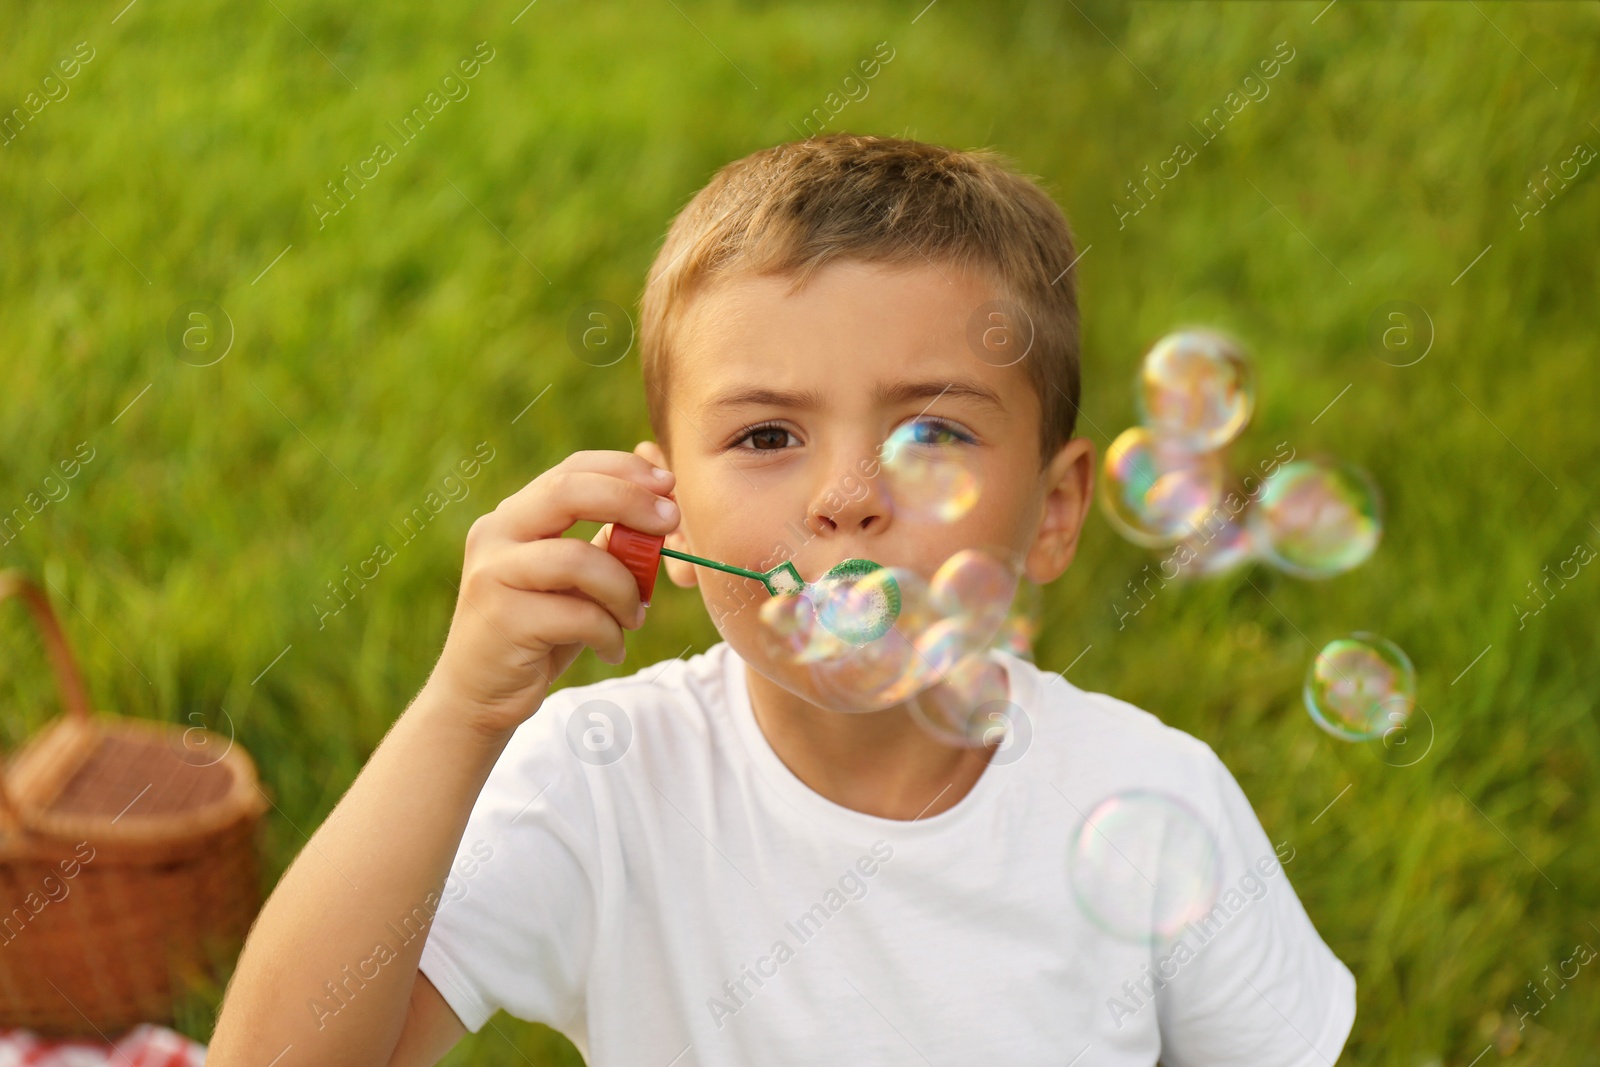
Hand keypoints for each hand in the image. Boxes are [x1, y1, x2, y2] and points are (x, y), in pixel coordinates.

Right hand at [425, 450, 677, 737]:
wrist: (479, 695)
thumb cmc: (536, 633)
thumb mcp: (573, 583)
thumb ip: (604, 547)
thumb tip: (658, 512)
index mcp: (513, 517)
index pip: (571, 470)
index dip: (623, 470)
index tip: (668, 485)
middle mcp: (495, 534)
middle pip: (568, 492)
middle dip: (630, 501)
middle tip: (669, 522)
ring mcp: (493, 574)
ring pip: (580, 558)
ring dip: (624, 589)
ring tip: (633, 617)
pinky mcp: (502, 618)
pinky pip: (579, 615)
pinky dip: (610, 633)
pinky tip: (612, 650)